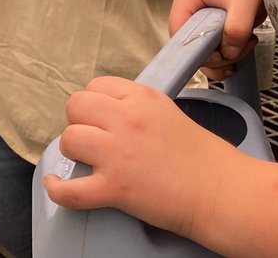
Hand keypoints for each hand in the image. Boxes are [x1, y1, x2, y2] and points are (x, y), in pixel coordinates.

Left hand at [44, 76, 241, 241]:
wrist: (220, 191)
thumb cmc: (204, 158)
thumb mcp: (169, 112)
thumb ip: (139, 108)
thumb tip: (111, 113)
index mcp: (142, 97)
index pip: (96, 86)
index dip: (93, 103)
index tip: (99, 117)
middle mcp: (126, 118)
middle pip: (76, 106)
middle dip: (79, 121)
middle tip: (92, 137)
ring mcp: (117, 153)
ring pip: (69, 139)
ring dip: (73, 151)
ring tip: (86, 160)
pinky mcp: (114, 187)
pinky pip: (69, 189)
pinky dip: (58, 189)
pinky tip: (57, 184)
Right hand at [170, 0, 267, 79]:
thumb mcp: (245, 1)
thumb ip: (236, 27)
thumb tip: (228, 54)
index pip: (178, 34)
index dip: (195, 51)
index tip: (221, 55)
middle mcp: (189, 10)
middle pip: (191, 47)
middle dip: (217, 57)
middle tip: (240, 49)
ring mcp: (200, 20)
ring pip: (203, 53)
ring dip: (226, 58)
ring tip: (248, 42)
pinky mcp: (213, 28)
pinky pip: (214, 51)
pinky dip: (230, 56)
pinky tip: (246, 44)